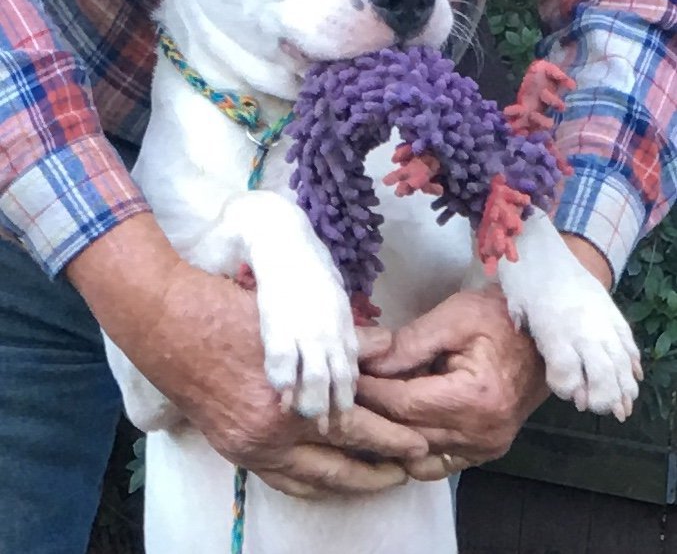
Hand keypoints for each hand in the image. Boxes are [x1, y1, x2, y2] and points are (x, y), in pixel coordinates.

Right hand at [67, 214, 428, 498]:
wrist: (164, 325)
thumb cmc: (225, 312)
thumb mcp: (288, 321)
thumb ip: (339, 340)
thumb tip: (386, 346)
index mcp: (287, 402)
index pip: (354, 429)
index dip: (390, 436)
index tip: (419, 441)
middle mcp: (270, 436)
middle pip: (338, 464)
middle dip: (379, 468)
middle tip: (410, 467)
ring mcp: (249, 448)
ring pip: (312, 480)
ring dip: (349, 482)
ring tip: (379, 478)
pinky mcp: (235, 448)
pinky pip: (281, 480)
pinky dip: (311, 484)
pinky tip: (328, 481)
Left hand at [359, 285, 548, 479]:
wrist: (544, 336)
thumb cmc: (499, 318)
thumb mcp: (454, 316)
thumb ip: (410, 342)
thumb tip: (368, 362)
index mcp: (476, 398)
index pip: (403, 404)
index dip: (368, 391)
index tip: (343, 376)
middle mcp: (482, 434)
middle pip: (406, 432)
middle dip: (371, 412)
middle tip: (343, 392)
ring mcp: (485, 449)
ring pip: (416, 453)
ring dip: (387, 432)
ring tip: (365, 406)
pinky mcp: (484, 453)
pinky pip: (435, 463)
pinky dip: (411, 447)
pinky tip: (394, 425)